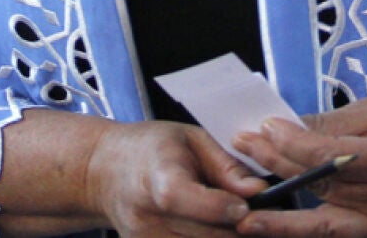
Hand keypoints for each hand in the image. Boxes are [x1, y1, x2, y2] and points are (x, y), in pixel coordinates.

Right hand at [82, 121, 264, 235]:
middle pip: (204, 235)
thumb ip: (226, 165)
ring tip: (239, 221)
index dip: (221, 206)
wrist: (104, 172)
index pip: (188, 200)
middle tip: (262, 217)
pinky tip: (219, 228)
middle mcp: (146, 217)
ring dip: (228, 237)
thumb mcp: (190, 139)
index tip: (245, 205)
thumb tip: (258, 190)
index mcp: (157, 178)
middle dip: (240, 229)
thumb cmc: (151, 148)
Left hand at [231, 93, 366, 237]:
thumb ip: (329, 125)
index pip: (338, 157)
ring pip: (320, 219)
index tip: (265, 127)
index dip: (297, 144)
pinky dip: (300, 227)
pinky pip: (331, 233)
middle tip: (241, 149)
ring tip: (241, 202)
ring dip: (279, 209)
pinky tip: (268, 221)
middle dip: (278, 168)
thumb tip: (278, 130)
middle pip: (324, 188)